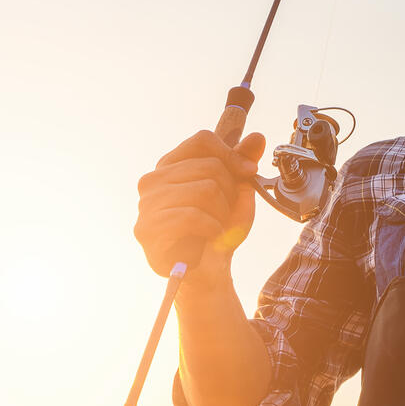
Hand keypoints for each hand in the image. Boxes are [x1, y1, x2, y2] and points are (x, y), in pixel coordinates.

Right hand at [134, 129, 266, 288]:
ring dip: (222, 213)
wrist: (209, 268)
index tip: (247, 174)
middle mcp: (154, 179)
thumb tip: (257, 137)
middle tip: (223, 212)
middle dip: (230, 192)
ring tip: (214, 226)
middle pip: (210, 166)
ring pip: (205, 190)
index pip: (203, 140)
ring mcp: (147, 203)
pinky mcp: (146, 228)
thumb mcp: (238, 191)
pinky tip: (208, 235)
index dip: (232, 155)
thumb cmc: (219, 226)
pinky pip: (192, 216)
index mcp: (172, 164)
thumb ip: (244, 162)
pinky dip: (212, 228)